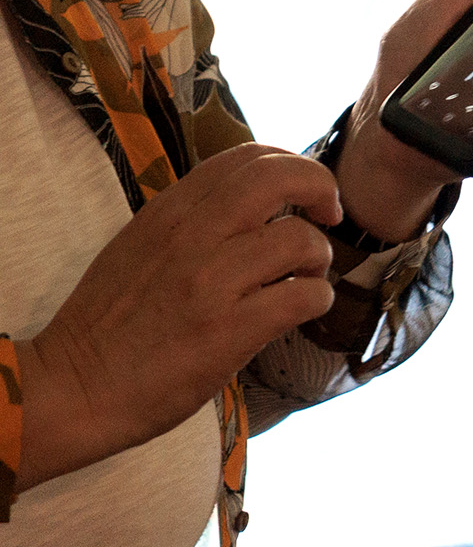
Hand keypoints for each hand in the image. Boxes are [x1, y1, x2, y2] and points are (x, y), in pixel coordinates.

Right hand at [15, 144, 340, 488]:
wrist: (71, 389)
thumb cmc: (110, 324)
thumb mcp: (139, 247)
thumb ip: (192, 220)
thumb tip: (255, 204)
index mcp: (169, 212)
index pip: (245, 157)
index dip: (291, 165)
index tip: (303, 193)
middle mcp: (191, 237)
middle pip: (279, 178)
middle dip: (320, 187)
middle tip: (328, 215)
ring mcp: (210, 282)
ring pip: (300, 239)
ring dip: (319, 256)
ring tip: (305, 277)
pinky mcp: (229, 330)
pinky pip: (303, 296)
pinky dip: (318, 299)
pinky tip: (303, 309)